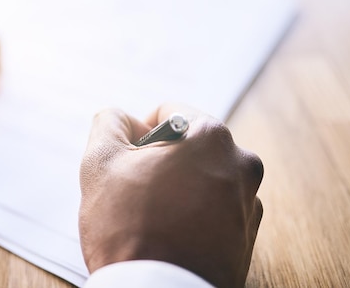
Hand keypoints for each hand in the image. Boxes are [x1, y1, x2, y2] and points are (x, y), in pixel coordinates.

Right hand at [79, 104, 263, 287]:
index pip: (169, 114)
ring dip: (177, 188)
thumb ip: (109, 123)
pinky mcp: (247, 237)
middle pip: (188, 146)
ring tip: (153, 219)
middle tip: (136, 193)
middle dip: (160, 162)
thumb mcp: (101, 163)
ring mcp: (248, 203)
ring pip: (201, 178)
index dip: (139, 135)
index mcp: (212, 137)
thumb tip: (123, 120)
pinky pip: (214, 210)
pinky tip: (170, 235)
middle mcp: (241, 164)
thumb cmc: (130, 230)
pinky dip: (193, 215)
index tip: (128, 164)